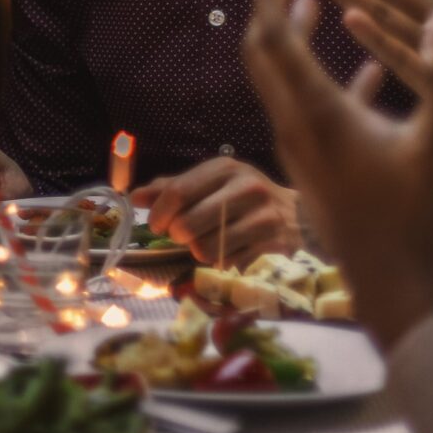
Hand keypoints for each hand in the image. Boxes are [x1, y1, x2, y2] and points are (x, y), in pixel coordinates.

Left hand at [130, 157, 300, 263]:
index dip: (159, 213)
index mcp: (225, 169)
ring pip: (205, 249)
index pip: (178, 192)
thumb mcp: (211, 183)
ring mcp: (263, 218)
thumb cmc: (243, 197)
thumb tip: (134, 197)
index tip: (156, 225)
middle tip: (183, 236)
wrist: (298, 216)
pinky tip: (231, 251)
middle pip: (188, 225)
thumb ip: (172, 188)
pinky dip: (223, 262)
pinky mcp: (273, 245)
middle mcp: (246, 189)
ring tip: (210, 243)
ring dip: (200, 252)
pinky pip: (229, 263)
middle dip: (179, 235)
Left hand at [239, 0, 432, 351]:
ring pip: (283, 80)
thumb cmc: (412, 220)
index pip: (278, 41)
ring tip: (313, 0)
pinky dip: (325, 78)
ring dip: (294, 39)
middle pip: (266, 54)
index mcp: (316, 115)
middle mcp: (296, 126)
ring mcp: (301, 147)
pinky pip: (310, 108)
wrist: (392, 284)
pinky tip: (365, 69)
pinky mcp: (316, 163)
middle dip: (271, 7)